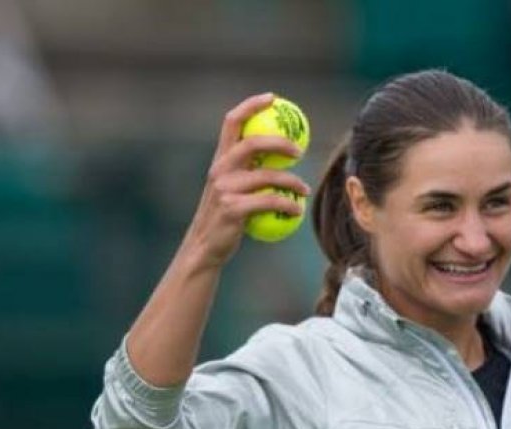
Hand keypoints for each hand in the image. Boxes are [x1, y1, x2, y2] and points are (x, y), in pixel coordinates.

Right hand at [182, 93, 311, 268]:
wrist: (206, 247)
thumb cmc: (226, 218)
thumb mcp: (232, 189)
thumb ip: (249, 170)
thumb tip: (282, 155)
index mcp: (220, 160)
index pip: (232, 122)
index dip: (251, 105)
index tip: (272, 98)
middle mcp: (220, 169)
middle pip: (253, 143)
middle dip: (280, 142)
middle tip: (300, 152)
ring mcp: (224, 188)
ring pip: (268, 176)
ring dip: (292, 182)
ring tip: (304, 190)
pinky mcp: (232, 208)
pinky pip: (270, 201)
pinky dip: (288, 205)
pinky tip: (297, 211)